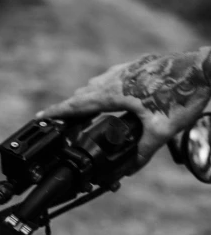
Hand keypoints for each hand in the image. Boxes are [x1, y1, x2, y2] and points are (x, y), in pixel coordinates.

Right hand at [38, 47, 210, 168]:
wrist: (205, 68)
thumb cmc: (183, 96)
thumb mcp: (161, 131)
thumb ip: (142, 152)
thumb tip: (129, 169)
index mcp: (116, 92)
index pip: (78, 104)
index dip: (58, 112)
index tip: (40, 117)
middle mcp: (118, 77)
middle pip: (85, 93)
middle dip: (71, 107)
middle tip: (60, 120)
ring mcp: (128, 68)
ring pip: (99, 83)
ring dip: (88, 97)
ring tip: (83, 110)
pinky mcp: (140, 65)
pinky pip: (113, 77)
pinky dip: (104, 88)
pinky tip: (114, 94)